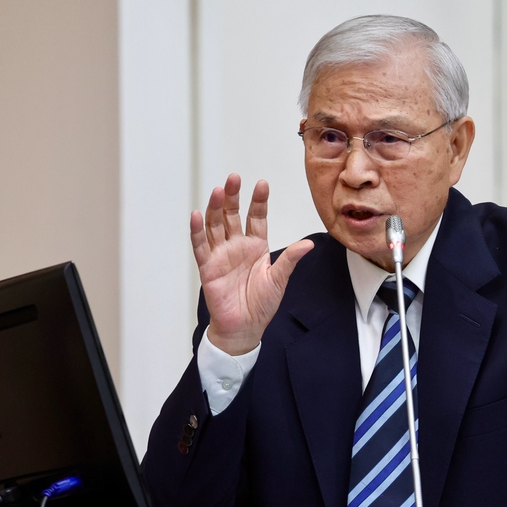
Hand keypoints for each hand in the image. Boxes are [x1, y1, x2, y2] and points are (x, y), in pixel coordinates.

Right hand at [190, 174, 313, 354]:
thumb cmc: (262, 304)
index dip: (258, 201)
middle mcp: (237, 246)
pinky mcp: (208, 267)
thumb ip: (290, 259)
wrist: (245, 327)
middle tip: (234, 178)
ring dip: (216, 208)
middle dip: (233, 197)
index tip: (262, 184)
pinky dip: (197, 231)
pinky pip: (200, 246)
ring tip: (219, 190)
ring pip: (215, 225)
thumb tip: (309, 244)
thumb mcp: (279, 279)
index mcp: (256, 246)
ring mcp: (221, 255)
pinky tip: (197, 215)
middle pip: (232, 215)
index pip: (256, 217)